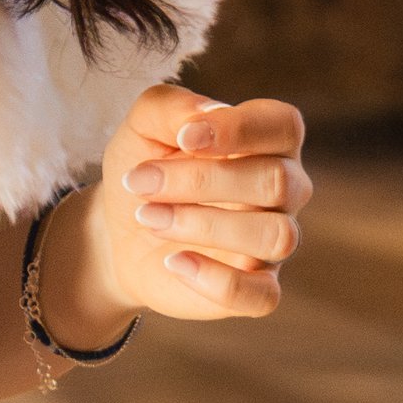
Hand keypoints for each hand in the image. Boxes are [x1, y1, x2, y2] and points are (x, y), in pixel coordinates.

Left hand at [40, 84, 309, 338]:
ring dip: (204, 225)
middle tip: (141, 184)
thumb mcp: (142, 127)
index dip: (239, 129)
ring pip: (276, 236)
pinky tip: (174, 261)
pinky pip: (263, 295)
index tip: (184, 139)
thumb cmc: (144, 167)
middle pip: (276, 181)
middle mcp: (285, 191)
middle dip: (201, 180)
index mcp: (267, 141)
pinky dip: (217, 280)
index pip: (284, 125)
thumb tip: (204, 117)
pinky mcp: (258, 288)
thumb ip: (170, 107)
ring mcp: (274, 243)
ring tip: (150, 217)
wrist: (118, 230)